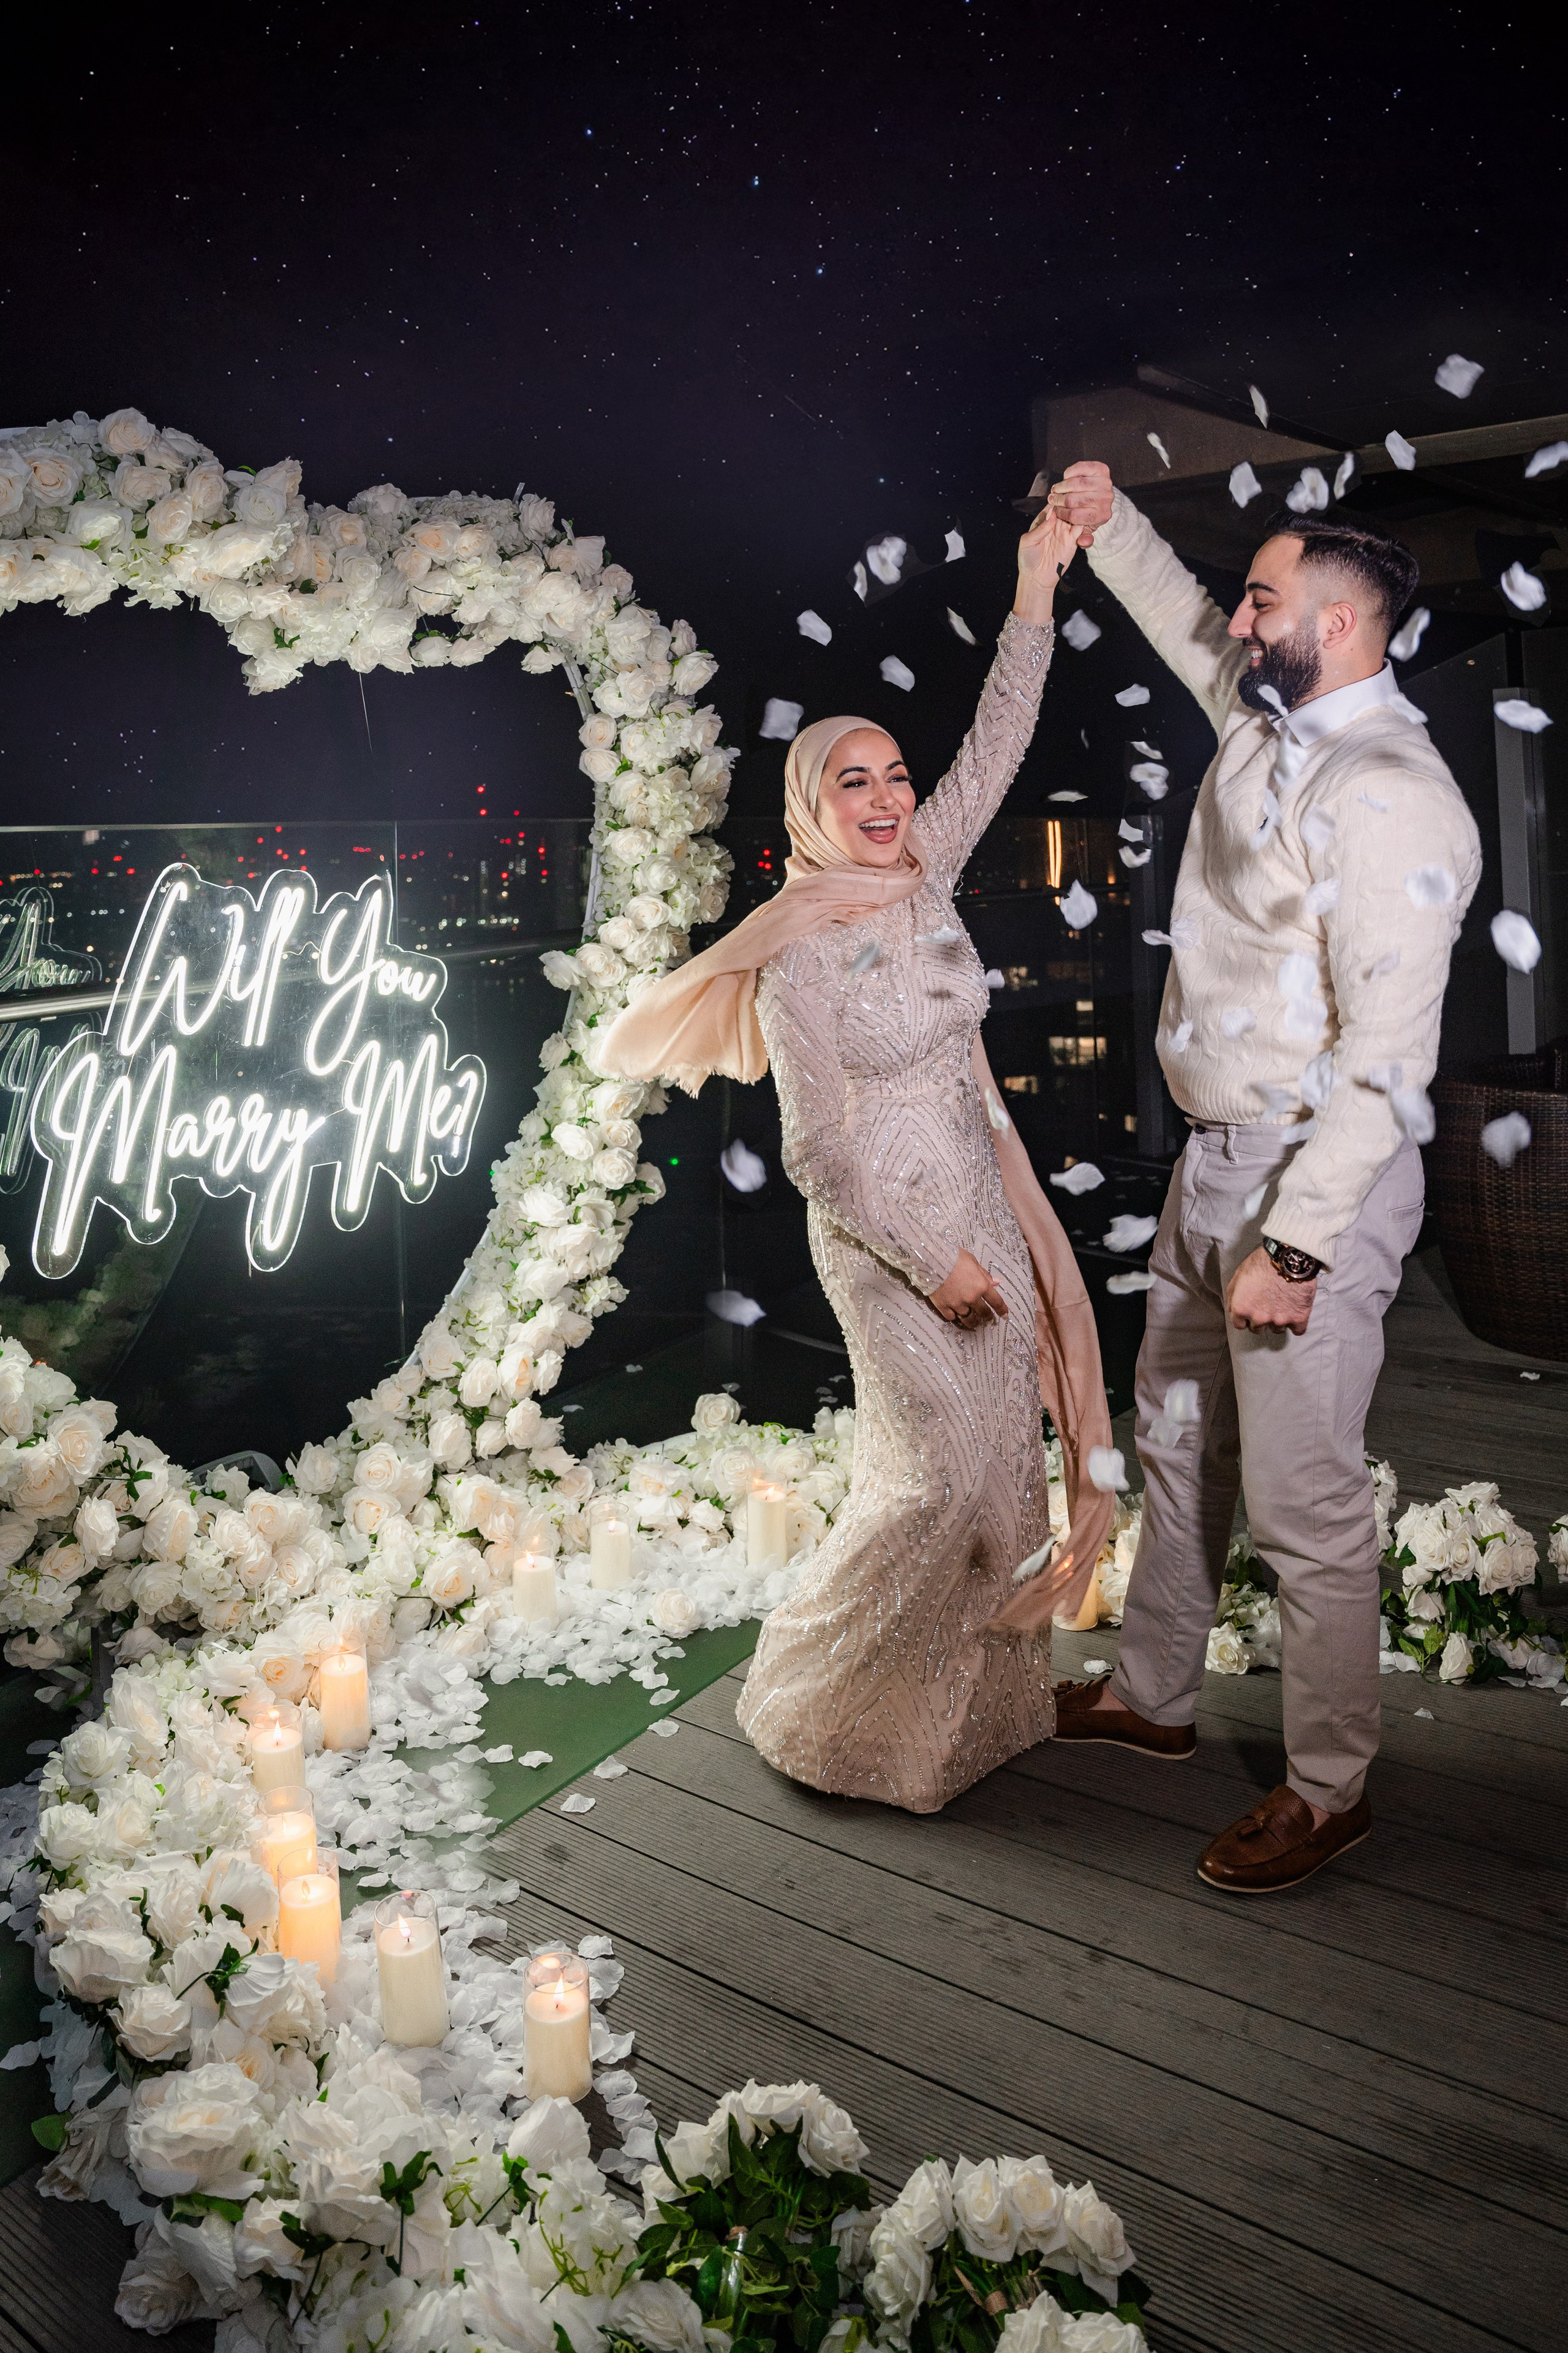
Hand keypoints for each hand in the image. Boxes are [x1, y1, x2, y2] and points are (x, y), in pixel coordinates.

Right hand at [930, 1249, 1008, 1329]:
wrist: (932, 1259)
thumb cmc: (953, 1257)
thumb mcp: (973, 1261)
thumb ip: (984, 1274)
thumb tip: (996, 1283)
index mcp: (981, 1286)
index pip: (996, 1301)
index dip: (1002, 1310)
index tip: (1004, 1315)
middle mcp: (971, 1298)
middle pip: (983, 1312)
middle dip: (987, 1317)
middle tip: (988, 1319)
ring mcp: (957, 1304)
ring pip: (968, 1319)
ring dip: (972, 1322)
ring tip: (973, 1323)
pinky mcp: (943, 1306)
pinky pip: (951, 1317)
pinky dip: (954, 1317)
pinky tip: (955, 1316)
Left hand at [1013, 499, 1083, 625]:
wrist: (1037, 578)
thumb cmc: (1028, 559)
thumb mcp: (1028, 541)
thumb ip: (1040, 528)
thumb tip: (1052, 514)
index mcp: (1043, 519)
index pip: (1053, 503)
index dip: (1059, 497)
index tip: (1064, 493)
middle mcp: (1055, 523)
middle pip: (1067, 506)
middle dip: (1072, 501)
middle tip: (1077, 498)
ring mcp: (1065, 531)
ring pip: (1076, 515)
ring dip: (1080, 511)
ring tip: (1082, 508)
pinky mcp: (1073, 541)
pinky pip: (1081, 530)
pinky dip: (1085, 523)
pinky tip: (1085, 520)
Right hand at [1048, 459, 1114, 546]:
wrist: (1103, 494)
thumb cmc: (1091, 512)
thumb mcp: (1088, 527)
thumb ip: (1084, 538)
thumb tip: (1083, 543)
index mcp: (1102, 516)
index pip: (1074, 516)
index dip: (1060, 513)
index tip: (1054, 510)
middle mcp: (1105, 499)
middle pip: (1073, 500)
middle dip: (1058, 500)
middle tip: (1052, 499)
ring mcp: (1105, 483)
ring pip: (1075, 484)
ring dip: (1061, 486)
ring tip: (1056, 489)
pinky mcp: (1102, 469)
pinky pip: (1081, 468)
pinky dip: (1070, 472)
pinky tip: (1065, 477)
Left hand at [1225, 1245, 1316, 1335]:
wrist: (1289, 1256)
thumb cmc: (1262, 1262)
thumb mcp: (1238, 1275)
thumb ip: (1233, 1296)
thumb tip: (1233, 1310)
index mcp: (1241, 1308)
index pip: (1240, 1325)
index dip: (1245, 1318)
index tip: (1252, 1310)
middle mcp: (1258, 1318)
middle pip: (1258, 1329)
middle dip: (1261, 1319)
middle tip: (1268, 1305)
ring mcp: (1279, 1320)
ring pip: (1277, 1329)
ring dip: (1279, 1320)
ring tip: (1283, 1303)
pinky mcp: (1298, 1318)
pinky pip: (1298, 1331)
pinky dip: (1297, 1324)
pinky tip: (1296, 1314)